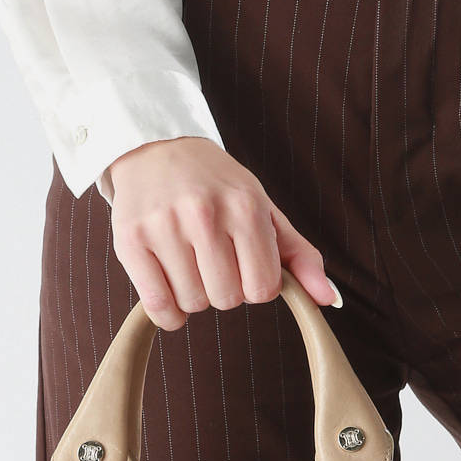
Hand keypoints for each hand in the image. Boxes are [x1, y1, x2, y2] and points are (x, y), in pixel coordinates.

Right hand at [107, 136, 341, 331]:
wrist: (156, 149)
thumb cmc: (217, 185)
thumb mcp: (264, 209)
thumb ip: (299, 256)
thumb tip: (331, 300)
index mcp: (245, 206)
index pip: (263, 288)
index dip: (255, 285)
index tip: (244, 266)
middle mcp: (204, 214)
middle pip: (227, 299)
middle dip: (225, 290)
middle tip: (214, 262)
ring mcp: (163, 227)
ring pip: (193, 304)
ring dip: (195, 296)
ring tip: (189, 263)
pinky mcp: (130, 241)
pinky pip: (158, 307)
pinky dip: (168, 312)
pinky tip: (170, 287)